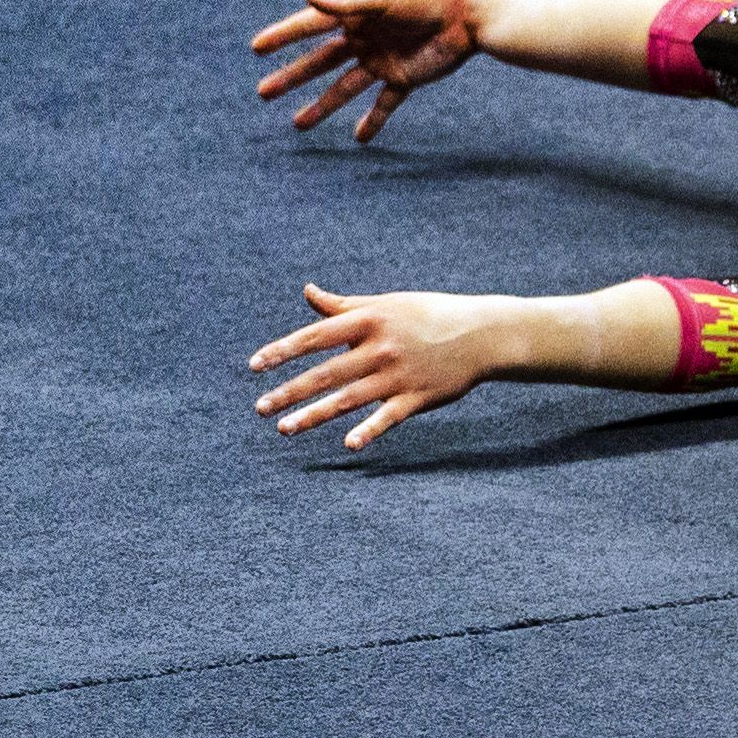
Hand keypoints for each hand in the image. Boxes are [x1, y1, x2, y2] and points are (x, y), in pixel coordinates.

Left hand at [248, 283, 512, 449]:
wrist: (482, 334)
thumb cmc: (429, 314)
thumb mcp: (387, 303)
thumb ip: (344, 305)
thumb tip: (308, 292)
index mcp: (370, 320)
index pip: (317, 337)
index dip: (283, 351)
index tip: (255, 366)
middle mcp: (381, 348)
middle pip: (326, 373)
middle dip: (289, 392)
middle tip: (260, 408)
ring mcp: (399, 375)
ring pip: (348, 399)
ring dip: (314, 415)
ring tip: (284, 429)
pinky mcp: (418, 397)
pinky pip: (388, 417)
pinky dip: (369, 431)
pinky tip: (348, 445)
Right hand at [251, 0, 502, 141]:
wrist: (470, 14)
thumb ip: (347, 3)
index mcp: (355, 14)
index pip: (310, 26)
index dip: (283, 35)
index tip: (256, 48)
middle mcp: (364, 38)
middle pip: (320, 62)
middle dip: (292, 77)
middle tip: (263, 93)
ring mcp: (382, 60)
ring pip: (345, 87)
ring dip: (322, 106)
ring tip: (298, 125)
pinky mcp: (405, 78)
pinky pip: (384, 103)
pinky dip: (372, 121)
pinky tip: (358, 139)